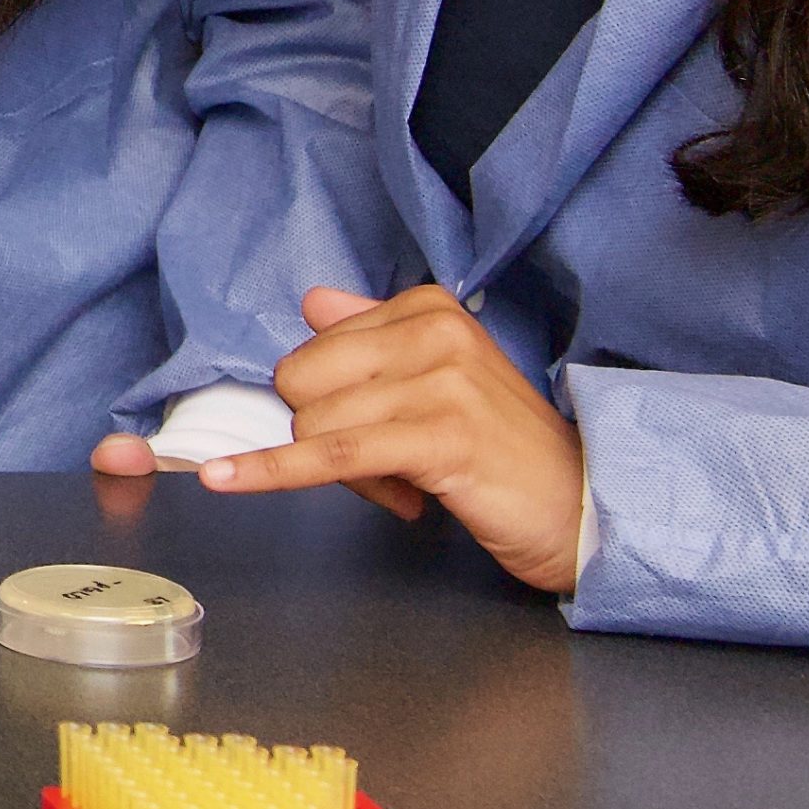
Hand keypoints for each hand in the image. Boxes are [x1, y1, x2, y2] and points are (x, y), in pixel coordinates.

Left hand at [102, 286, 586, 593]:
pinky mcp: (439, 439)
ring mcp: (439, 382)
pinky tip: (224, 479)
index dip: (327, 401)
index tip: (373, 427)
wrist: (583, 507)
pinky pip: (330, 454)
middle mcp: (434, 331)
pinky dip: (273, 471)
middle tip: (388, 462)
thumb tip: (313, 302)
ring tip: (409, 483)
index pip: (313, 348)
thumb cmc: (503, 450)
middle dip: (324, 432)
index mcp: (427, 308)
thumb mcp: (440, 379)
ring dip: (346, 471)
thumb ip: (373, 335)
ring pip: (315, 422)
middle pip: (302, 381)